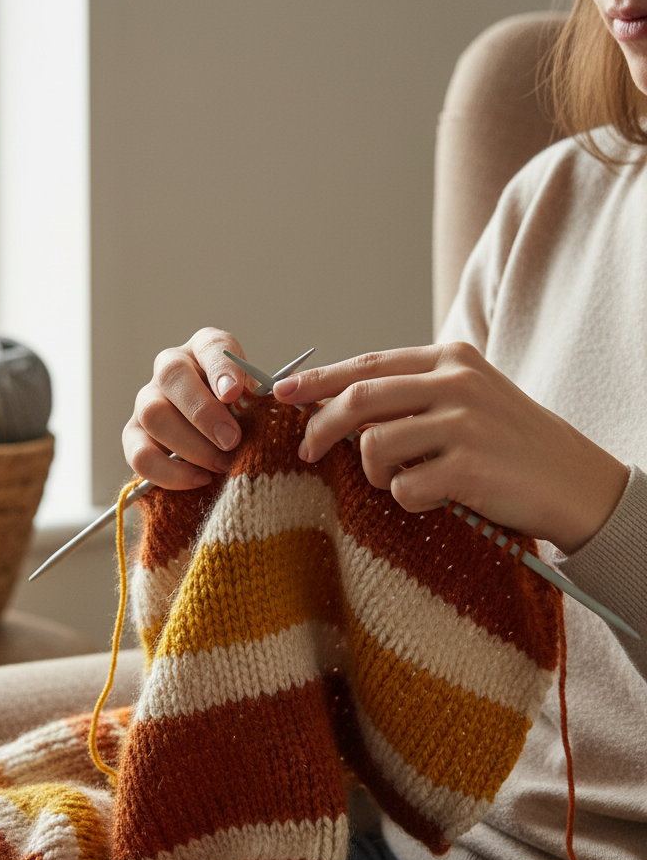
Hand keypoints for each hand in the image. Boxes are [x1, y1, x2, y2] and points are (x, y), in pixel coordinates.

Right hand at [122, 328, 253, 489]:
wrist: (222, 446)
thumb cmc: (243, 418)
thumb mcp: (257, 405)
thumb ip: (258, 405)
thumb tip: (265, 419)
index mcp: (205, 351)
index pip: (210, 346)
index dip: (221, 368)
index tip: (234, 393)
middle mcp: (170, 369)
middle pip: (172, 376)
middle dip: (203, 412)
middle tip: (231, 440)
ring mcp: (146, 401)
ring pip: (152, 414)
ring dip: (190, 445)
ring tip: (221, 465)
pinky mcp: (133, 436)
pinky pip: (140, 455)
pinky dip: (170, 472)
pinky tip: (199, 479)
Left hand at [273, 342, 627, 554]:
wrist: (578, 484)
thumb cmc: (509, 446)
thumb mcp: (465, 401)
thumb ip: (410, 397)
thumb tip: (337, 406)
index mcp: (451, 358)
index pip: (367, 365)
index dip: (318, 379)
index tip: (282, 393)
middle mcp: (456, 382)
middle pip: (359, 399)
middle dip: (321, 427)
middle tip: (306, 451)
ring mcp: (464, 423)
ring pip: (374, 447)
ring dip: (375, 474)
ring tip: (406, 481)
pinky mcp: (468, 467)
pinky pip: (403, 489)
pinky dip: (408, 501)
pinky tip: (438, 498)